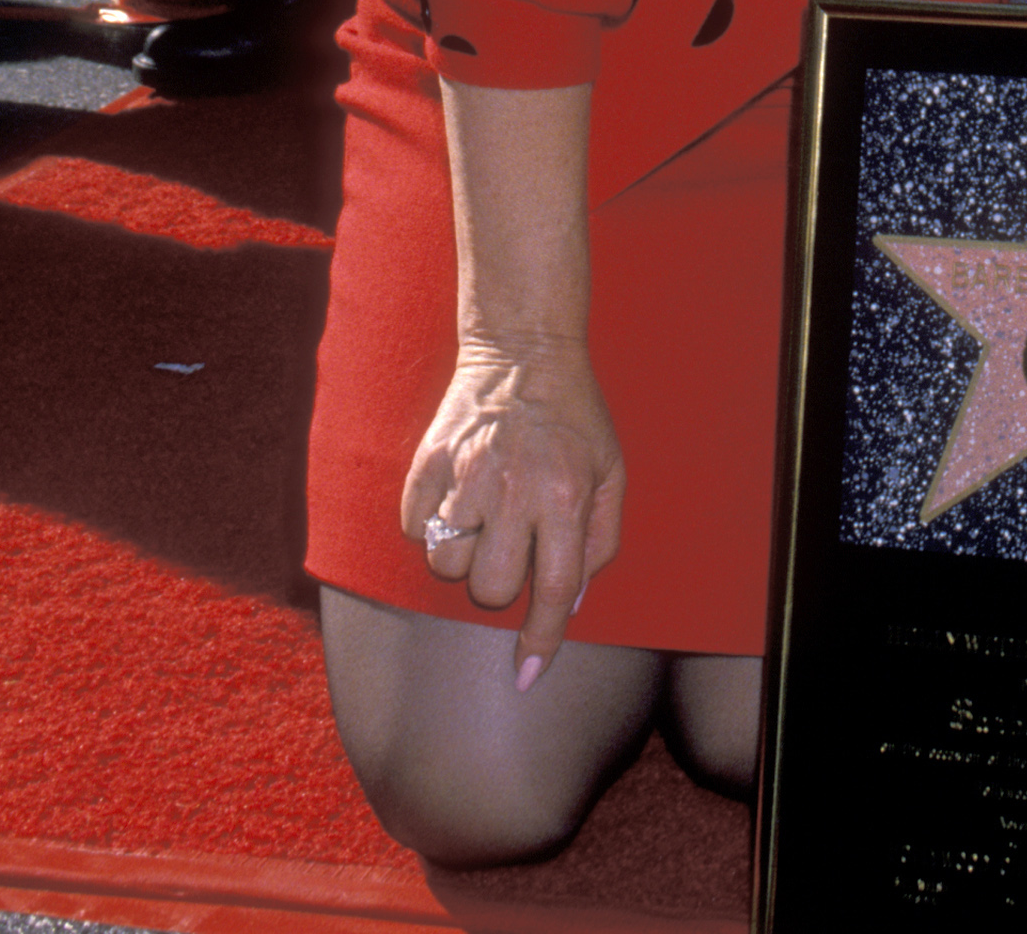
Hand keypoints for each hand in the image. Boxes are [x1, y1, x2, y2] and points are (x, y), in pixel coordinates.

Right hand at [400, 340, 624, 685]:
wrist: (524, 351)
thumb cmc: (576, 418)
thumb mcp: (612, 471)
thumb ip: (600, 541)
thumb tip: (571, 603)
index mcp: (564, 495)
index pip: (554, 590)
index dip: (541, 640)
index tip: (526, 676)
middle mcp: (512, 489)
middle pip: (489, 588)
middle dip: (502, 582)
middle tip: (514, 543)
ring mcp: (464, 475)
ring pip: (446, 566)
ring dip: (465, 555)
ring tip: (485, 515)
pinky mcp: (427, 463)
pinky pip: (414, 530)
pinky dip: (431, 526)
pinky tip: (457, 497)